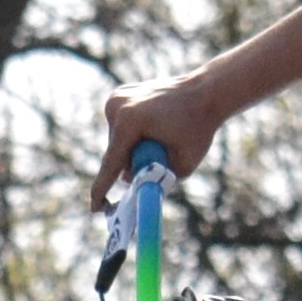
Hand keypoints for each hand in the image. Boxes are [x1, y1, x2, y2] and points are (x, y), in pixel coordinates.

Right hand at [90, 76, 226, 205]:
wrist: (205, 92)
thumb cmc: (198, 129)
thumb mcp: (182, 165)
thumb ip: (155, 179)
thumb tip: (127, 180)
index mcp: (130, 121)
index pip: (112, 163)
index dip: (103, 189)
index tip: (95, 208)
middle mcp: (117, 106)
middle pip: (116, 152)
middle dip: (130, 164)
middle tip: (159, 157)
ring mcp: (117, 98)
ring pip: (118, 140)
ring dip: (133, 148)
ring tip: (161, 136)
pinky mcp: (119, 94)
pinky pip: (121, 127)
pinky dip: (133, 135)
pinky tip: (154, 126)